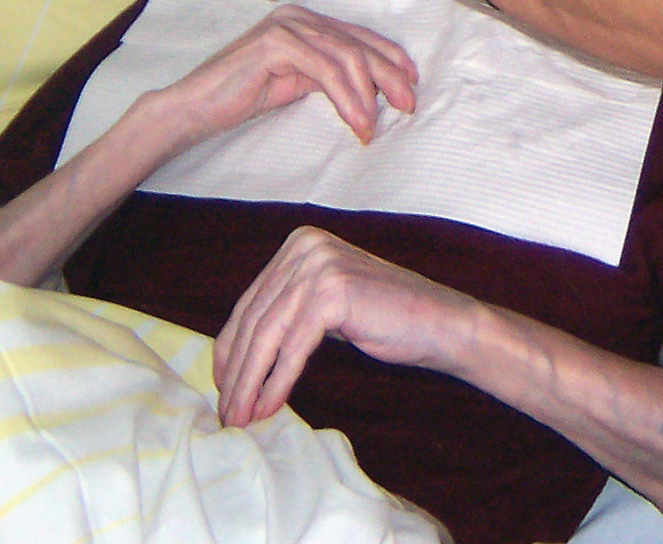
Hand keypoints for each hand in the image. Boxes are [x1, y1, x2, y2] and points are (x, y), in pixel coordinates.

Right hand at [152, 6, 417, 151]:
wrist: (194, 107)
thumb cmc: (241, 96)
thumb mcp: (294, 81)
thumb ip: (325, 74)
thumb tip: (366, 85)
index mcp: (305, 21)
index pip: (358, 36)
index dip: (389, 58)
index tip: (411, 82)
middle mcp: (299, 16)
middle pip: (358, 44)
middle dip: (389, 75)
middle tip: (408, 104)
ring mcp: (287, 26)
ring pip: (346, 57)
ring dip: (368, 95)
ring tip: (376, 124)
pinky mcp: (277, 43)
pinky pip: (325, 71)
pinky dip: (347, 98)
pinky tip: (357, 120)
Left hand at [212, 226, 477, 425]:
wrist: (441, 322)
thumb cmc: (387, 318)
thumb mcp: (327, 304)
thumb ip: (289, 311)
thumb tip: (235, 354)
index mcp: (300, 243)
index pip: (250, 304)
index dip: (230, 352)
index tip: (222, 389)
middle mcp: (305, 246)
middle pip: (254, 320)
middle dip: (235, 373)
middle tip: (227, 414)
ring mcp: (318, 266)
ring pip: (266, 336)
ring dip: (249, 384)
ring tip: (240, 418)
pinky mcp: (332, 293)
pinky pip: (292, 348)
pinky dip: (275, 383)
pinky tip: (267, 408)